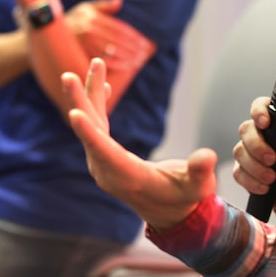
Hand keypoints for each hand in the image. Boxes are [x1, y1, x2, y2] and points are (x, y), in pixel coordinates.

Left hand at [63, 58, 216, 230]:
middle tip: (68, 76)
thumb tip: (207, 156)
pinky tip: (100, 84)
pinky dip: (98, 103)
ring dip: (89, 95)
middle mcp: (108, 170)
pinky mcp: (107, 156)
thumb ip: (200, 171)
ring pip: (92, 124)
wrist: (170, 213)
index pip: (106, 153)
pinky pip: (97, 126)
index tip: (74, 113)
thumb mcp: (198, 187)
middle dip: (80, 103)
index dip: (90, 133)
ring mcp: (104, 163)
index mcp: (128, 178)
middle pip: (90, 133)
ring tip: (94, 64)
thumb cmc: (186, 198)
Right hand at [65, 0, 156, 70]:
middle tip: (144, 54)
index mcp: (92, 17)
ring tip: (137, 61)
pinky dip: (115, 65)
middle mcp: (87, 30)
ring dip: (126, 57)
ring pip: (110, 52)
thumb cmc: (71, 19)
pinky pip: (100, 62)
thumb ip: (104, 6)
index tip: (145, 43)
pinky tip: (125, 66)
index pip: (118, 28)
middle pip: (116, 40)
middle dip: (132, 48)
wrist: (45, 32)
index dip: (133, 36)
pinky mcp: (78, 55)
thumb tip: (120, 1)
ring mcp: (82, 43)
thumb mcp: (85, 8)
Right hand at [232, 97, 275, 195]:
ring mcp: (248, 152)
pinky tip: (264, 187)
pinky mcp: (243, 170)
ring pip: (239, 151)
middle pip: (245, 129)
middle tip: (272, 159)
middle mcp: (259, 134)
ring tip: (271, 178)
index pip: (260, 106)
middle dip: (256, 145)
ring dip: (254, 166)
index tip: (265, 123)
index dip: (258, 111)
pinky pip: (238, 173)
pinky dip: (250, 181)